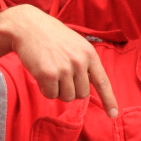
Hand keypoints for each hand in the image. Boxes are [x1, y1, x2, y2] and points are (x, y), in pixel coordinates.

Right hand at [2, 5, 117, 116]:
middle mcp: (79, 62)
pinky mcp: (48, 74)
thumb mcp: (76, 44)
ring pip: (66, 97)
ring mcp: (64, 68)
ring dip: (57, 90)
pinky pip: (50, 95)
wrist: (27, 26)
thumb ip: (85, 63)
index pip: (103, 82)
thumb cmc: (51, 36)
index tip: (113, 114)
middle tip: (60, 75)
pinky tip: (40, 73)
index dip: (109, 100)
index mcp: (89, 54)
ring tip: (50, 72)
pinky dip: (44, 89)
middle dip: (71, 90)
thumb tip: (88, 86)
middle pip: (81, 94)